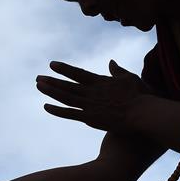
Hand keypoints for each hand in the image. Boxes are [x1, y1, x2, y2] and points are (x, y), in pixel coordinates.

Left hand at [36, 60, 150, 131]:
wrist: (142, 113)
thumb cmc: (139, 95)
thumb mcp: (129, 77)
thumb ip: (117, 70)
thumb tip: (111, 62)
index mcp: (99, 81)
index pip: (78, 73)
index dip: (64, 69)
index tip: (52, 64)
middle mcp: (91, 92)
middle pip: (67, 85)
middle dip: (51, 81)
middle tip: (38, 77)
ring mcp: (89, 105)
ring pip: (65, 97)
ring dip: (51, 91)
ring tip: (38, 86)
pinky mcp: (90, 118)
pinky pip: (69, 114)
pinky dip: (57, 110)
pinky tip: (46, 106)